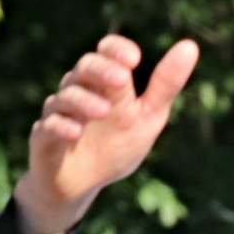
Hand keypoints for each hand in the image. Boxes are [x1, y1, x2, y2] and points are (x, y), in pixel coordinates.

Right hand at [13, 34, 198, 233]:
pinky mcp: (44, 137)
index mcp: (104, 82)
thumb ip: (165, 85)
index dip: (117, 50)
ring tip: (104, 111)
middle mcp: (79, 90)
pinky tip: (75, 133)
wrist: (83, 186)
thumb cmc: (116, 146)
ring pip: (67, 95)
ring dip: (85, 101)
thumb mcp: (148, 117)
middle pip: (85, 67)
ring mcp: (59, 113)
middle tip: (122, 79)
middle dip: (102, 70)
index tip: (134, 59)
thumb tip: (190, 46)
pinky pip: (48, 126)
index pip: (107, 52)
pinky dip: (61, 127)